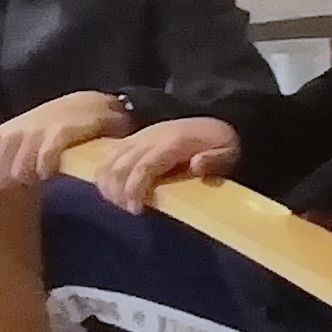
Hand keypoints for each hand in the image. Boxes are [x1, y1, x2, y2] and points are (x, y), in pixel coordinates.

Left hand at [0, 92, 134, 196]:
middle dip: (12, 186)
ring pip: (21, 174)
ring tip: (42, 173)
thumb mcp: (8, 140)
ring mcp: (35, 133)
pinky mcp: (60, 134)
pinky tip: (55, 168)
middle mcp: (11, 135)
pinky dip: (49, 170)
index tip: (1, 193)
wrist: (86, 106)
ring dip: (33, 179)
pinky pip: (45, 164)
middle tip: (28, 179)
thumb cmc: (42, 128)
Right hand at [94, 118, 245, 213]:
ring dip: (107, 184)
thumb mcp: (229, 152)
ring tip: (118, 203)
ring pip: (109, 160)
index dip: (134, 189)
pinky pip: (107, 156)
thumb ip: (215, 160)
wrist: (214, 122)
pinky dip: (103, 174)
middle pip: (120, 165)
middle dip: (118, 191)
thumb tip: (196, 165)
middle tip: (128, 210)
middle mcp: (150, 137)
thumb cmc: (221, 143)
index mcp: (173, 142)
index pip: (143, 166)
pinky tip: (109, 191)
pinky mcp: (131, 140)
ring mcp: (138, 137)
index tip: (136, 210)